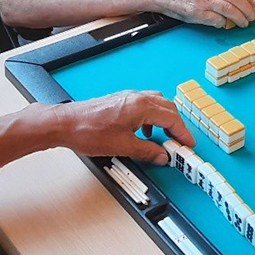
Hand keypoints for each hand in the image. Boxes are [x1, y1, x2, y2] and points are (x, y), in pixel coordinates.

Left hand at [41, 91, 194, 165]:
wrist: (66, 124)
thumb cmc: (90, 132)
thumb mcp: (124, 146)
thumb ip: (147, 151)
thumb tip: (162, 156)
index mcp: (142, 107)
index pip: (172, 119)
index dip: (183, 133)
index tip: (188, 144)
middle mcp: (137, 98)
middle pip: (168, 109)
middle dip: (176, 126)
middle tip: (180, 142)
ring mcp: (128, 97)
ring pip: (156, 105)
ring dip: (164, 120)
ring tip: (164, 138)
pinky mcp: (119, 101)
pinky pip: (144, 106)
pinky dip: (151, 118)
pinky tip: (144, 132)